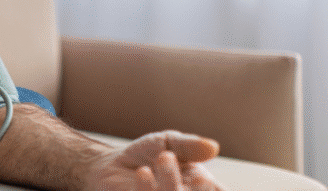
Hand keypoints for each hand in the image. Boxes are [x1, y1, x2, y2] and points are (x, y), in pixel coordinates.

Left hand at [86, 131, 225, 190]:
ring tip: (164, 156)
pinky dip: (147, 187)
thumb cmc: (147, 153)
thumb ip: (189, 145)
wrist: (113, 162)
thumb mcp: (170, 142)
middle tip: (190, 167)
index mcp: (201, 187)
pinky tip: (143, 172)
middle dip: (199, 188)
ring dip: (171, 181)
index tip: (204, 177)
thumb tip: (213, 147)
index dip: (211, 188)